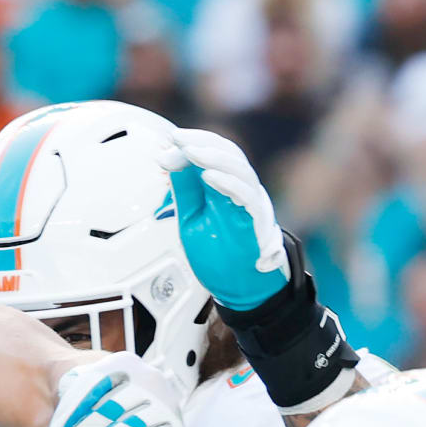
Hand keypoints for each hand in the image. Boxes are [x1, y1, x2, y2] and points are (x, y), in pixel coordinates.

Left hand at [49, 352, 184, 426]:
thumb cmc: (100, 399)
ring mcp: (165, 404)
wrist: (135, 412)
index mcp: (124, 363)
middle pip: (112, 407)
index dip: (73, 407)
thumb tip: (63, 407)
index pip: (95, 382)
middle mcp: (150, 379)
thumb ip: (71, 388)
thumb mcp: (82, 386)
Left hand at [155, 128, 289, 310]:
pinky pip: (246, 196)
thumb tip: (169, 158)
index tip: (169, 139)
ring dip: (213, 157)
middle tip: (176, 139)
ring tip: (190, 152)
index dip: (194, 141)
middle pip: (228, 153)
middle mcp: (242, 190)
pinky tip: (209, 176)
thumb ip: (185, 190)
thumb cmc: (220, 254)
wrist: (239, 288)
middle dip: (201, 142)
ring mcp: (251, 204)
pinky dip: (228, 183)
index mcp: (227, 187)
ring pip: (240, 169)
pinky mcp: (256, 222)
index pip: (214, 152)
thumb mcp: (192, 217)